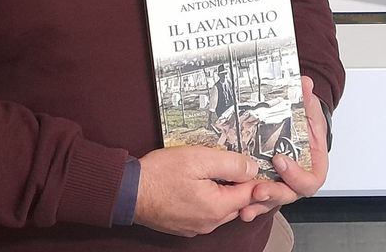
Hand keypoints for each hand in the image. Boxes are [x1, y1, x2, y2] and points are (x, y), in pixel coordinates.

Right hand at [134, 144, 257, 236]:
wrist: (129, 191)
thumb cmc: (160, 174)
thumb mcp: (198, 158)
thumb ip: (230, 163)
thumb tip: (252, 168)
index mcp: (217, 207)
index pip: (251, 194)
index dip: (256, 177)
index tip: (255, 164)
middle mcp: (210, 223)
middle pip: (238, 202)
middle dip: (238, 183)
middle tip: (229, 162)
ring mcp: (197, 226)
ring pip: (221, 207)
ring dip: (221, 190)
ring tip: (209, 170)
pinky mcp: (185, 225)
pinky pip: (206, 212)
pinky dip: (207, 198)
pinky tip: (195, 183)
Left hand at [240, 76, 327, 221]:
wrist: (295, 120)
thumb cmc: (304, 117)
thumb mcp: (307, 106)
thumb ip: (306, 97)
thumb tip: (305, 84)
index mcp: (312, 163)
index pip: (311, 179)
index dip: (297, 175)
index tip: (280, 160)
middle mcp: (297, 175)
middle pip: (290, 193)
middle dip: (274, 193)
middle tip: (259, 189)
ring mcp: (282, 181)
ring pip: (274, 199)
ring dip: (260, 203)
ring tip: (245, 204)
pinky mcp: (267, 180)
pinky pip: (261, 197)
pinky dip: (250, 203)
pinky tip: (240, 207)